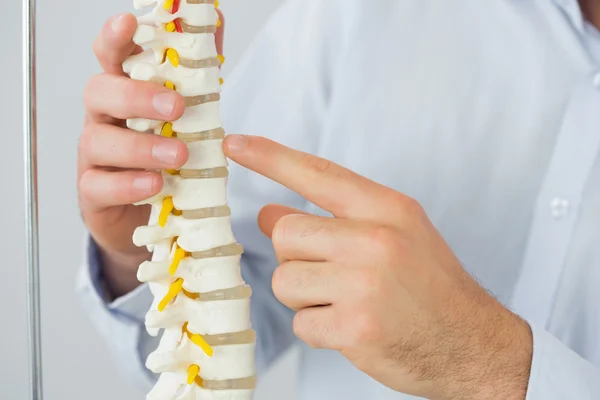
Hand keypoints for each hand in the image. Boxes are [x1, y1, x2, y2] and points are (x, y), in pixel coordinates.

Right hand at [78, 12, 223, 297]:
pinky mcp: (95, 192)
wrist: (146, 211)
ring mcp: (96, 156)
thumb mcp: (188, 112)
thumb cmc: (164, 154)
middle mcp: (104, 119)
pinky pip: (99, 186)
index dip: (115, 39)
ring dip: (140, 146)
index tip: (129, 24)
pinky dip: (127, 185)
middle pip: (99, 93)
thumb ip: (198, 70)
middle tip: (175, 107)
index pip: (111, 58)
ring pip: (98, 141)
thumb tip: (214, 22)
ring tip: (177, 156)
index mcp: (125, 93)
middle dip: (136, 96)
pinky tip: (153, 185)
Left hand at [223, 135, 532, 399]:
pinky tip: (350, 326)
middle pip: (286, 234)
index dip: (271, 157)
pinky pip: (300, 323)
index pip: (317, 173)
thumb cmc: (431, 286)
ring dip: (304, 296)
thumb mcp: (394, 236)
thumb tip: (268, 213)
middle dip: (295, 257)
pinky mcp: (355, 328)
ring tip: (344, 301)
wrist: (474, 343)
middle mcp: (377, 239)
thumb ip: (334, 220)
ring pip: (285, 280)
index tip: (235, 144)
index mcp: (388, 209)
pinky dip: (318, 328)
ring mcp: (365, 284)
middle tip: (328, 272)